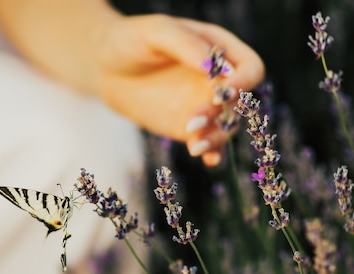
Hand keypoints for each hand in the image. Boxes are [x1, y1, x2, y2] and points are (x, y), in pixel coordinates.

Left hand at [94, 14, 264, 166]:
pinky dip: (212, 153)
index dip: (242, 84)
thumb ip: (185, 43)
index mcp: (219, 49)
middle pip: (239, 103)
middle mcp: (217, 79)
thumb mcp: (154, 32)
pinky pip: (209, 143)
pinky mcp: (187, 127)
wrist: (104, 67)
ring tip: (193, 146)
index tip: (218, 95)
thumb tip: (211, 67)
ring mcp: (203, 105)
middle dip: (220, 115)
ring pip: (226, 127)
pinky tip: (208, 160)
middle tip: (192, 122)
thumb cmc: (129, 40)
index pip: (249, 69)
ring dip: (215, 138)